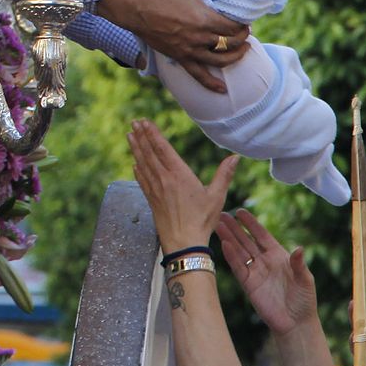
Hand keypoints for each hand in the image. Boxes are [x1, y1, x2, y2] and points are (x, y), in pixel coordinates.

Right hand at [100, 0, 249, 93]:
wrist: (139, 9)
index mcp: (205, 19)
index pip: (234, 27)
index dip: (244, 25)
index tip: (246, 21)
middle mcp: (200, 38)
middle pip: (230, 44)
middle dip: (243, 39)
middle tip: (245, 33)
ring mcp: (190, 50)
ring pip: (220, 60)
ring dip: (235, 57)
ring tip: (243, 51)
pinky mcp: (180, 57)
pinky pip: (198, 75)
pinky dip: (211, 84)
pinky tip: (222, 89)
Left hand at [128, 118, 238, 249]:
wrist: (184, 243)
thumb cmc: (202, 221)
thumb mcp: (217, 196)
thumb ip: (224, 175)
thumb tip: (235, 158)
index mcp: (179, 175)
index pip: (163, 148)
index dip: (153, 133)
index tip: (145, 122)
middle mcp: (164, 179)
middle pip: (150, 153)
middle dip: (141, 136)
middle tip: (134, 122)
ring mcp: (155, 190)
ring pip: (143, 164)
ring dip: (136, 149)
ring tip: (130, 135)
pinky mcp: (151, 201)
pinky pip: (142, 180)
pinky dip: (137, 170)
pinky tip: (134, 164)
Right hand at [217, 209, 317, 337]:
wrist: (295, 323)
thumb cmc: (304, 300)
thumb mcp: (305, 280)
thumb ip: (299, 264)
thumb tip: (299, 248)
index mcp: (278, 256)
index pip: (262, 235)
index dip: (251, 223)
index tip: (240, 212)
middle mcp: (264, 261)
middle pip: (246, 241)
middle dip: (234, 228)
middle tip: (221, 214)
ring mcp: (255, 272)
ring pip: (239, 252)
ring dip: (229, 238)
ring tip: (217, 225)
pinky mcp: (248, 284)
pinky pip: (238, 268)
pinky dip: (231, 256)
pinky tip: (224, 244)